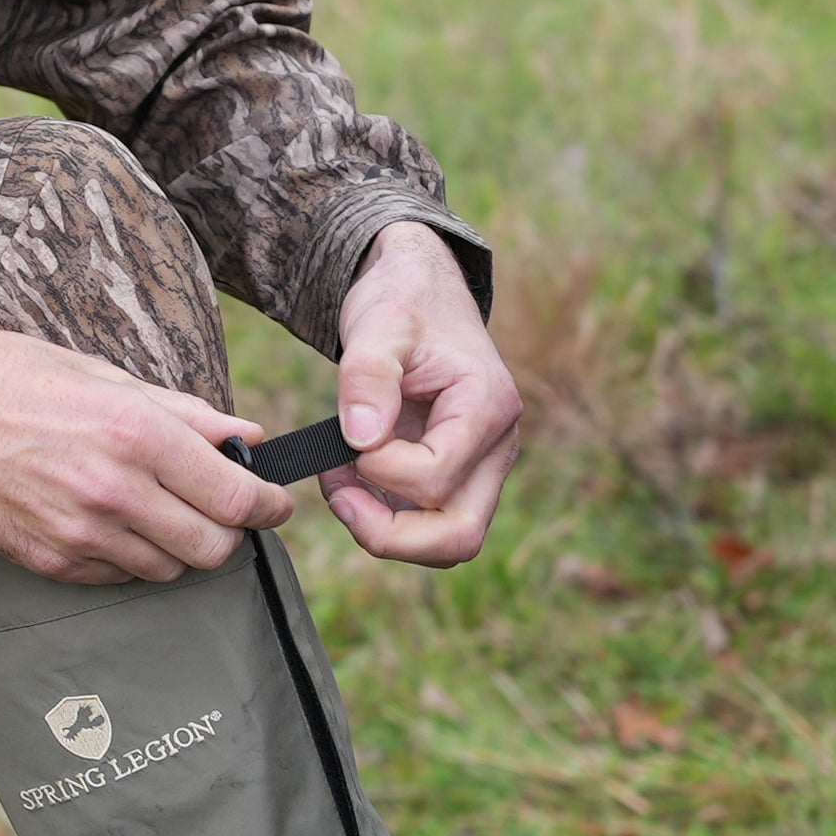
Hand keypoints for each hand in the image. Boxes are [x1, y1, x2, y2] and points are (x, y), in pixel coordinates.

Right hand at [0, 327, 288, 583]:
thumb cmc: (7, 375)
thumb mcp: (101, 372)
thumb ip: (182, 412)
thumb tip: (247, 436)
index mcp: (134, 433)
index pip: (236, 496)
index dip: (269, 505)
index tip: (274, 502)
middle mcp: (112, 491)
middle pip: (215, 546)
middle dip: (232, 532)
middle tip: (224, 508)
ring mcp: (79, 533)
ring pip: (172, 568)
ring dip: (183, 546)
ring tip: (164, 511)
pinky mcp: (50, 560)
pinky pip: (121, 576)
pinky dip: (135, 556)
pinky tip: (117, 521)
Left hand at [315, 222, 523, 567]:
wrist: (418, 292)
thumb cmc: (403, 302)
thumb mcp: (379, 323)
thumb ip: (368, 376)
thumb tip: (362, 440)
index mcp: (487, 406)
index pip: (437, 475)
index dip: (380, 470)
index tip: (348, 436)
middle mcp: (496, 447)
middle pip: (460, 536)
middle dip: (390, 534)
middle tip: (339, 496)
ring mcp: (480, 468)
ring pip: (448, 542)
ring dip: (386, 531)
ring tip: (340, 484)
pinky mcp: (457, 477)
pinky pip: (428, 525)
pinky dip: (385, 519)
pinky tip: (351, 481)